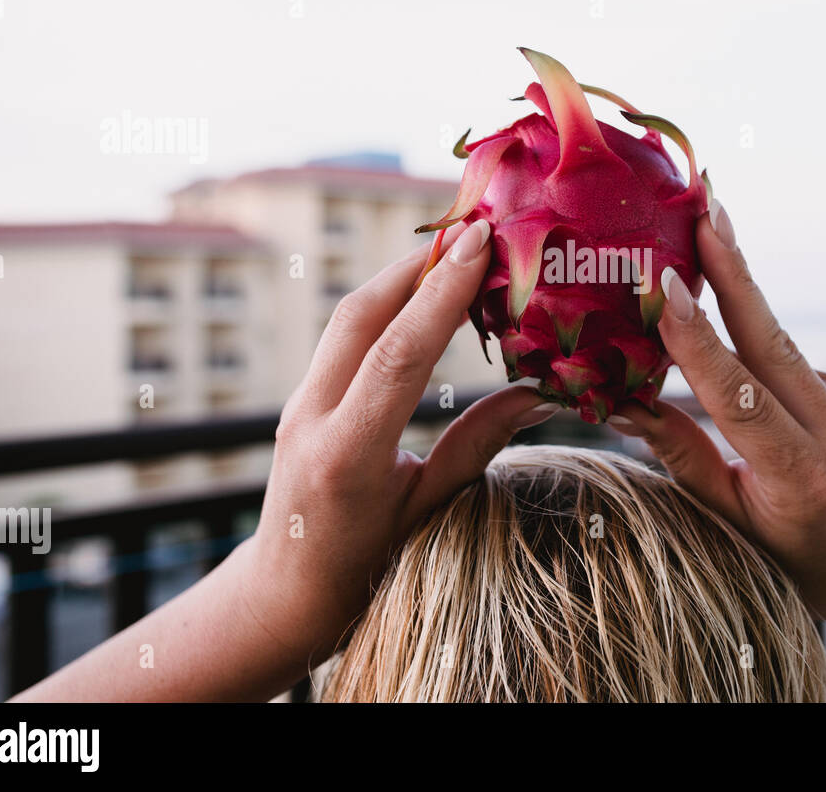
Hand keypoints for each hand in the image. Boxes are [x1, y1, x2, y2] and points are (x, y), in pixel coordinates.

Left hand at [243, 220, 560, 660]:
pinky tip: (426, 296)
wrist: (283, 595)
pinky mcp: (304, 398)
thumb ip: (478, 445)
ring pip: (349, 318)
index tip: (481, 244)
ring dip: (403, 277)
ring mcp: (301, 404)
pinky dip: (388, 305)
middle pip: (362, 314)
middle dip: (419, 263)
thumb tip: (542, 393)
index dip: (441, 293)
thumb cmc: (363, 567)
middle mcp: (313, 417)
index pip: (398, 354)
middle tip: (478, 231)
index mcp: (348, 455)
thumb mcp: (429, 511)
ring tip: (460, 251)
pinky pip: (346, 336)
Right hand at [611, 202, 825, 619]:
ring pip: (776, 342)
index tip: (667, 286)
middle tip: (706, 205)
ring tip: (704, 221)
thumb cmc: (789, 554)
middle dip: (735, 269)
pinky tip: (729, 344)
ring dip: (735, 285)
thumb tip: (622, 400)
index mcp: (802, 479)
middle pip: (774, 342)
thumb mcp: (729, 522)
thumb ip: (683, 457)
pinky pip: (783, 360)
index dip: (700, 341)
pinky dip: (748, 344)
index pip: (741, 398)